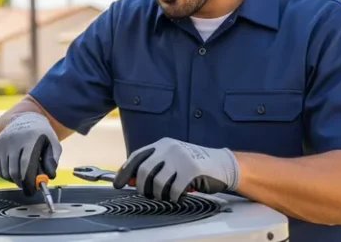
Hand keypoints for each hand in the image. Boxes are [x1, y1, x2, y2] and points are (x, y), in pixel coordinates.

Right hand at [0, 112, 61, 195]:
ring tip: (22, 174)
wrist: (23, 119)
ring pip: (5, 172)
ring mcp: (1, 142)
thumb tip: (50, 176)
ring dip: (13, 179)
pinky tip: (13, 168)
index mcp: (29, 138)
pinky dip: (5, 173)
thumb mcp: (53, 143)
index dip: (29, 181)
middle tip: (27, 186)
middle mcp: (13, 139)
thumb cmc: (41, 135)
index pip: (26, 165)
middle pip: (14, 171)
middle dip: (21, 183)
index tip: (32, 190)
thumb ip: (53, 160)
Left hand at [113, 137, 238, 201]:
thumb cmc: (194, 165)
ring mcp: (181, 157)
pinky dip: (173, 197)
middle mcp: (170, 147)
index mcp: (163, 144)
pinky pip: (174, 190)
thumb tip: (132, 179)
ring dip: (159, 194)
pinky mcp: (192, 169)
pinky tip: (178, 196)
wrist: (223, 164)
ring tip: (166, 195)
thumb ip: (154, 166)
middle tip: (147, 194)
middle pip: (144, 170)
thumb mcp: (172, 160)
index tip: (118, 183)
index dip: (125, 171)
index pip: (137, 156)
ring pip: (157, 182)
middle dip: (142, 187)